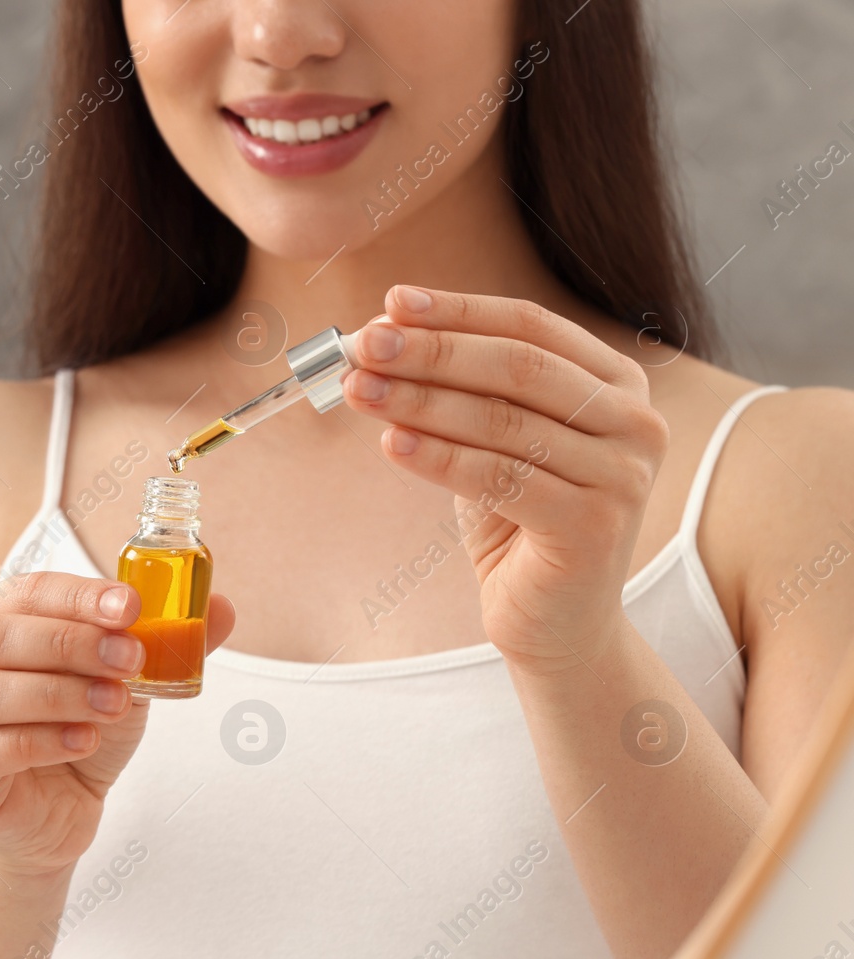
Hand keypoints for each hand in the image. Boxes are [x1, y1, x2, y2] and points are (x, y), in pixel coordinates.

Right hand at [0, 572, 233, 881]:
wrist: (53, 817)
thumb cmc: (78, 735)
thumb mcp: (128, 683)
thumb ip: (166, 644)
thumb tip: (223, 607)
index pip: (28, 591)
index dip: (79, 596)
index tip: (131, 607)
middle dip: (72, 642)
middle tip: (132, 660)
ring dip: (59, 693)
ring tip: (115, 705)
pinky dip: (40, 741)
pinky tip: (84, 741)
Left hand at [342, 285, 668, 673]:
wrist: (555, 621)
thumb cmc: (518, 520)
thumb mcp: (493, 440)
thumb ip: (458, 388)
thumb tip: (378, 335)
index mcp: (617, 383)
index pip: (530, 325)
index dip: (458, 310)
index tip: (392, 302)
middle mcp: (634, 421)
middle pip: (516, 367)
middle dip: (431, 351)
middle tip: (364, 345)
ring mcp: (622, 475)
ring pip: (502, 421)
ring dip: (420, 400)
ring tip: (359, 390)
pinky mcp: (594, 526)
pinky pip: (499, 478)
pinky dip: (438, 458)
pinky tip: (390, 443)